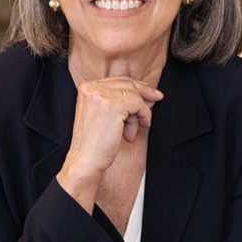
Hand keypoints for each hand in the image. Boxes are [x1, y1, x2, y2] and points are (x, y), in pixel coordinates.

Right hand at [57, 77, 162, 210]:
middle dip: (144, 94)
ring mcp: (101, 95)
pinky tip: (133, 131)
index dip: (136, 87)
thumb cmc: (95, 143)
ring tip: (132, 130)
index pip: (117, 80)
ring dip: (139, 112)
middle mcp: (91, 88)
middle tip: (156, 101)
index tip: (151, 93)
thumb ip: (119, 101)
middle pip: (127, 83)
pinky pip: (138, 104)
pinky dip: (142, 116)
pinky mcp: (112, 105)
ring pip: (134, 94)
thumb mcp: (104, 115)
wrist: (85, 161)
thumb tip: (148, 93)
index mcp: (86, 88)